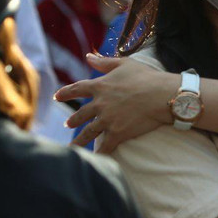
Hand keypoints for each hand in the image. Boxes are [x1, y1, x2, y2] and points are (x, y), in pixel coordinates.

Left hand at [55, 55, 178, 150]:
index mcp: (99, 86)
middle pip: (81, 114)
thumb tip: (88, 57)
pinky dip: (98, 153)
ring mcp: (107, 120)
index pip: (76, 89)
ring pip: (88, 133)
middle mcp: (99, 104)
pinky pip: (105, 146)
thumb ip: (104, 62)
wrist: (161, 95)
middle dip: (73, 120)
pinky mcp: (118, 133)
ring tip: (72, 146)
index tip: (57, 97)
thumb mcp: (124, 64)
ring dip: (79, 140)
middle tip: (67, 124)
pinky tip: (93, 159)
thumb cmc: (145, 77)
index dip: (65, 93)